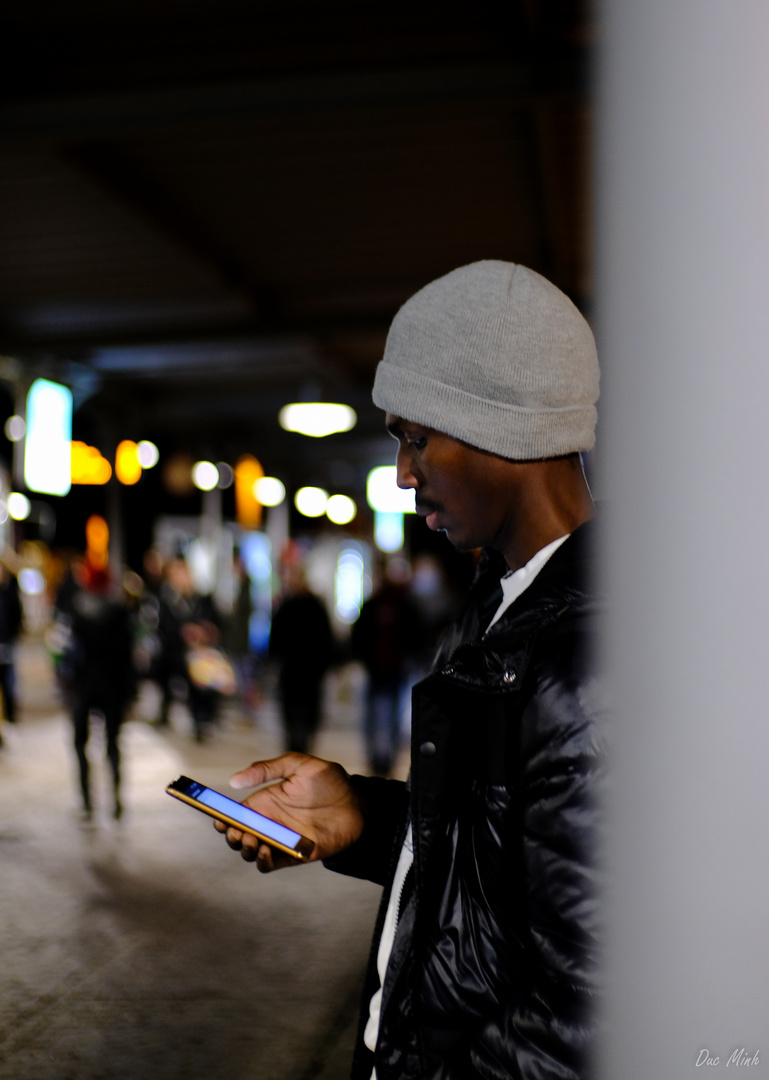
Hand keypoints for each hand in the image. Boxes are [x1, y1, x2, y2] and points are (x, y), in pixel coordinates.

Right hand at [214, 753, 364, 872]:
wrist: (357, 804)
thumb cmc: (329, 782)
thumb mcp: (299, 766)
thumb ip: (268, 769)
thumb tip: (235, 779)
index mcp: (265, 802)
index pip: (234, 813)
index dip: (221, 817)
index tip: (218, 817)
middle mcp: (268, 822)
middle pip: (237, 835)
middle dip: (230, 835)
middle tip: (237, 831)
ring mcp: (279, 840)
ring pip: (250, 852)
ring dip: (245, 849)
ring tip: (253, 840)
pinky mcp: (292, 855)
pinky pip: (269, 865)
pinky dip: (262, 862)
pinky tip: (266, 851)